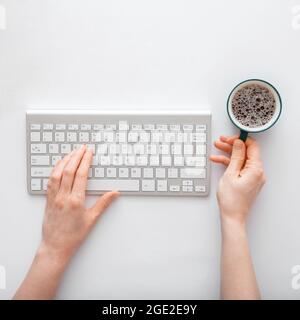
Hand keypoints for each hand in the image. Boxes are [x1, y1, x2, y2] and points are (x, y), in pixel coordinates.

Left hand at [40, 145, 118, 263]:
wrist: (55, 247)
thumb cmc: (73, 236)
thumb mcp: (92, 220)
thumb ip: (103, 204)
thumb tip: (114, 193)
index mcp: (75, 201)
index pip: (81, 175)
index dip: (85, 161)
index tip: (89, 152)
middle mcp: (63, 197)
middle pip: (69, 170)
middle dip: (76, 156)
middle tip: (83, 147)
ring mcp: (53, 197)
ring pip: (57, 173)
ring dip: (65, 160)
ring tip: (72, 152)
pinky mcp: (48, 200)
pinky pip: (50, 180)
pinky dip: (55, 169)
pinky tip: (59, 165)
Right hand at [210, 135, 265, 225]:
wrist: (232, 216)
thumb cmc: (231, 200)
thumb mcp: (230, 174)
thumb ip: (235, 156)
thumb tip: (238, 144)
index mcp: (256, 169)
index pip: (252, 147)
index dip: (241, 140)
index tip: (230, 138)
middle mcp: (257, 172)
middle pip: (246, 152)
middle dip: (232, 146)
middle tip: (221, 142)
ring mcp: (253, 177)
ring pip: (241, 160)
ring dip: (229, 154)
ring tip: (216, 149)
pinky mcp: (248, 180)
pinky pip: (240, 168)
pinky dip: (230, 164)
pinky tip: (219, 161)